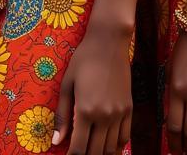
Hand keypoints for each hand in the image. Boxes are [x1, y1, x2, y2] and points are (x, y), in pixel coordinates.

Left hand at [53, 23, 132, 154]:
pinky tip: (109, 148)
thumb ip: (63, 115)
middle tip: (78, 153)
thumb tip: (56, 141)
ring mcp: (119, 114)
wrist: (109, 42)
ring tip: (91, 151)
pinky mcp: (129, 109)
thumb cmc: (83, 59)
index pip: (79, 149)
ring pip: (112, 149)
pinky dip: (117, 147)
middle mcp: (105, 116)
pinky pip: (125, 137)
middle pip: (96, 152)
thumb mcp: (67, 84)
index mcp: (86, 111)